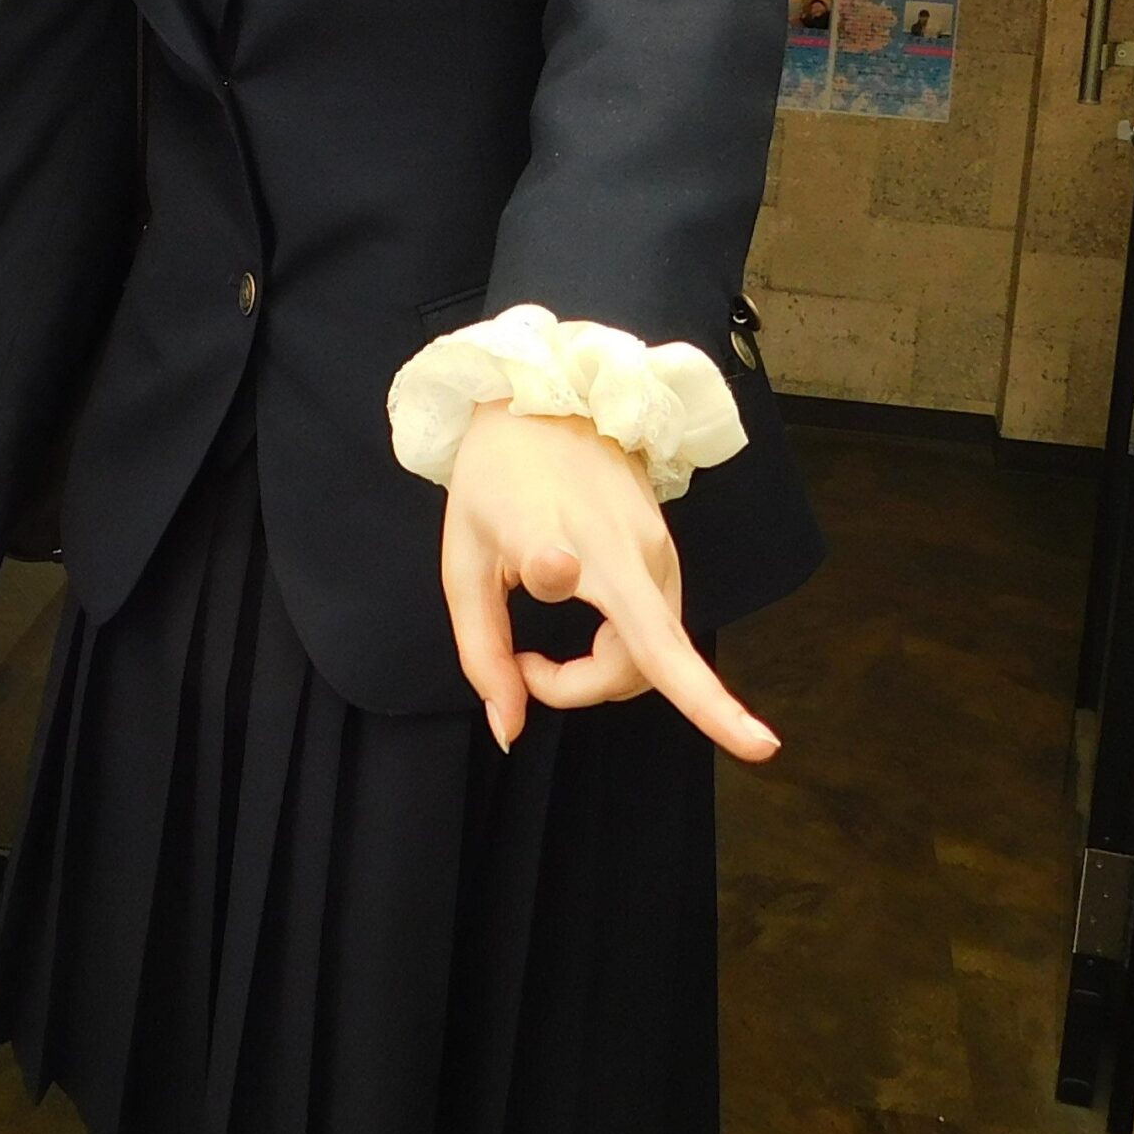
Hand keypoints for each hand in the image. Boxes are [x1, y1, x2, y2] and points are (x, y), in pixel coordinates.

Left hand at [441, 398, 779, 764]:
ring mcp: (661, 554)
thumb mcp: (465, 564)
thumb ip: (483, 653)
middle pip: (645, 670)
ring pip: (657, 658)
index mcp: (575, 550)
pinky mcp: (669, 552)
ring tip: (539, 657)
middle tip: (523, 672)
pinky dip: (620, 653)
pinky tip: (579, 633)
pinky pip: (659, 632)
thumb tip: (509, 732)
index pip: (625, 614)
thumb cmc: (493, 482)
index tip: (564, 579)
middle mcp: (635, 557)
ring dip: (600, 675)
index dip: (593, 604)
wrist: (542, 400)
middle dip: (585, 692)